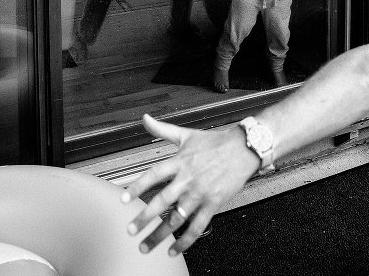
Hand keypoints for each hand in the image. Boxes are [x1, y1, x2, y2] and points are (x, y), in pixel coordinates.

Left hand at [122, 114, 259, 256]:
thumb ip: (162, 129)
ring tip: (145, 246)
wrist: (245, 148)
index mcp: (180, 161)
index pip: (154, 175)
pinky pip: (197, 226)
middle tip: (130, 230)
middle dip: (144, 218)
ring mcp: (201, 193)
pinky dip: (185, 241)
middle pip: (162, 201)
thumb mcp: (187, 134)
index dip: (138, 187)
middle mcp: (188, 179)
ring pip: (177, 218)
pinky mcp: (213, 203)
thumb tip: (144, 119)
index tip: (123, 200)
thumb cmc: (216, 142)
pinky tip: (174, 250)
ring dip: (160, 235)